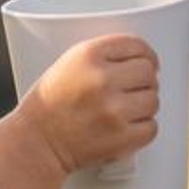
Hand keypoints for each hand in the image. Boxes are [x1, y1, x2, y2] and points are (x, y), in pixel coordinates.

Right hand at [16, 34, 160, 175]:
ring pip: (153, 100)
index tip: (148, 62)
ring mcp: (114, 110)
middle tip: (132, 90)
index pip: (136, 45)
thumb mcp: (67, 64)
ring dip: (144, 106)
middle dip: (144, 81)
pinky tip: (127, 127)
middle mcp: (102, 79)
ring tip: (126, 110)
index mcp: (88, 55)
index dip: (146, 55)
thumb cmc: (49, 104)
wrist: (36, 143)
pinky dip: (142, 129)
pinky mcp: (121, 138)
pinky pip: (151, 128)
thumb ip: (102, 56)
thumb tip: (142, 58)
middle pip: (148, 72)